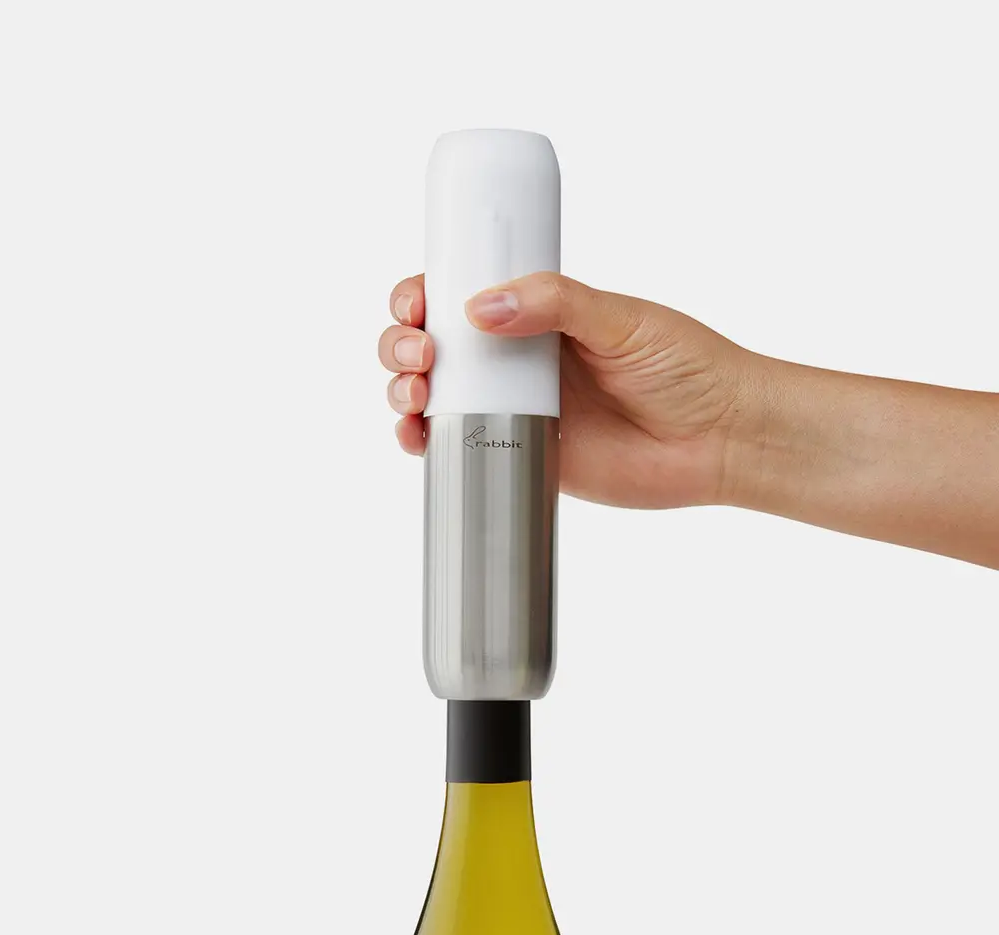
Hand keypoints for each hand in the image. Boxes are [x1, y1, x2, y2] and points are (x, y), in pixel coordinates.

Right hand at [378, 271, 757, 508]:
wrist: (721, 440)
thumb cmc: (688, 368)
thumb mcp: (623, 320)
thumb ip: (557, 303)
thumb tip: (480, 306)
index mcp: (539, 313)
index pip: (462, 292)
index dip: (424, 293)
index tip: (415, 300)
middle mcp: (519, 358)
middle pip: (434, 343)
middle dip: (402, 341)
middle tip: (420, 350)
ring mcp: (516, 407)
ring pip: (435, 393)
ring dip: (404, 387)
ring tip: (415, 391)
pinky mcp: (523, 453)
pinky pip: (458, 446)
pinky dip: (424, 440)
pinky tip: (416, 435)